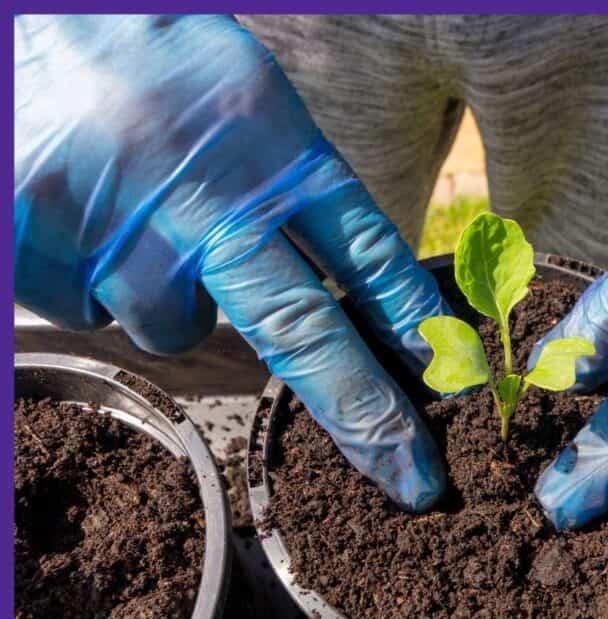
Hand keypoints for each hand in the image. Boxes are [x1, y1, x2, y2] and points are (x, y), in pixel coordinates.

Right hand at [15, 15, 449, 511]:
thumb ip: (290, 188)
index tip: (457, 386)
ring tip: (140, 214)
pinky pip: (90, 312)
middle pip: (301, 330)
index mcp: (267, 140)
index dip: (413, 325)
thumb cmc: (150, 54)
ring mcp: (115, 227)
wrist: (20, 13)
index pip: (364, 249)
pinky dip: (94, 282)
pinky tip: (86, 215)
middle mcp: (199, 191)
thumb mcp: (247, 96)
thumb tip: (343, 293)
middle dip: (362, 413)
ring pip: (174, 329)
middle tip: (410, 476)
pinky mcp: (36, 248)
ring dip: (170, 297)